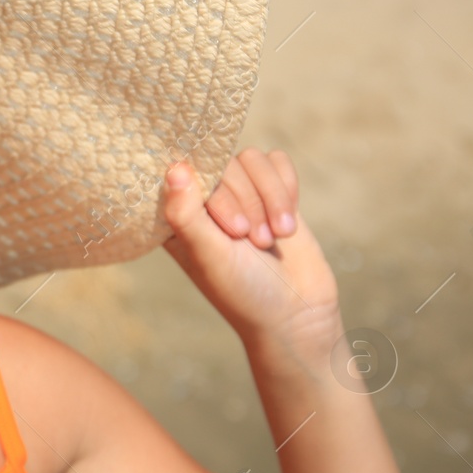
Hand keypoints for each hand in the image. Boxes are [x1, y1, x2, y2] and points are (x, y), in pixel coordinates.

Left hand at [160, 149, 340, 354]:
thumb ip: (186, 214)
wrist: (298, 313)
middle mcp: (205, 200)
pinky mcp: (273, 192)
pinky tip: (288, 222)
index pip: (181, 172)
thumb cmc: (243, 291)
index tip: (230, 232)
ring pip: (251, 160)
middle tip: (256, 241)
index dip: (209, 192)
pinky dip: (287, 189)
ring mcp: (241, 193)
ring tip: (276, 237)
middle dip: (246, 202)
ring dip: (271, 197)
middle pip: (222, 163)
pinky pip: (277, 162)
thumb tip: (174, 168)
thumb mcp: (209, 256)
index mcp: (177, 217)